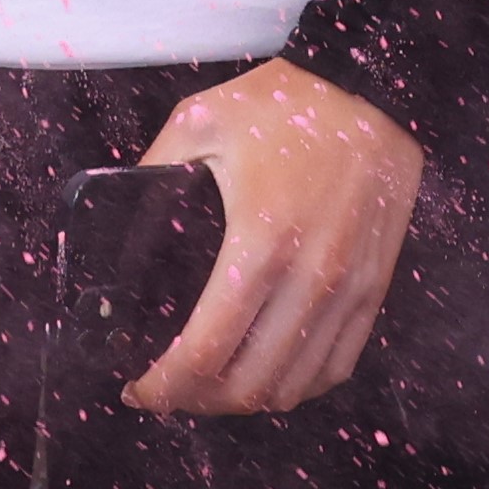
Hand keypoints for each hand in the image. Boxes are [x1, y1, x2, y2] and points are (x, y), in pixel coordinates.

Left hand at [120, 63, 415, 413]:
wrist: (371, 86)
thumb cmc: (284, 103)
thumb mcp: (202, 120)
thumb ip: (153, 171)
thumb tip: (112, 220)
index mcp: (259, 242)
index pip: (206, 352)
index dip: (165, 387)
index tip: (138, 389)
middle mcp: (310, 277)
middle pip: (249, 385)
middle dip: (199, 402)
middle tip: (170, 391)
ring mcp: (350, 289)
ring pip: (293, 386)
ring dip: (246, 402)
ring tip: (213, 387)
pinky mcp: (376, 289)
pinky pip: (336, 367)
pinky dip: (297, 386)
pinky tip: (267, 374)